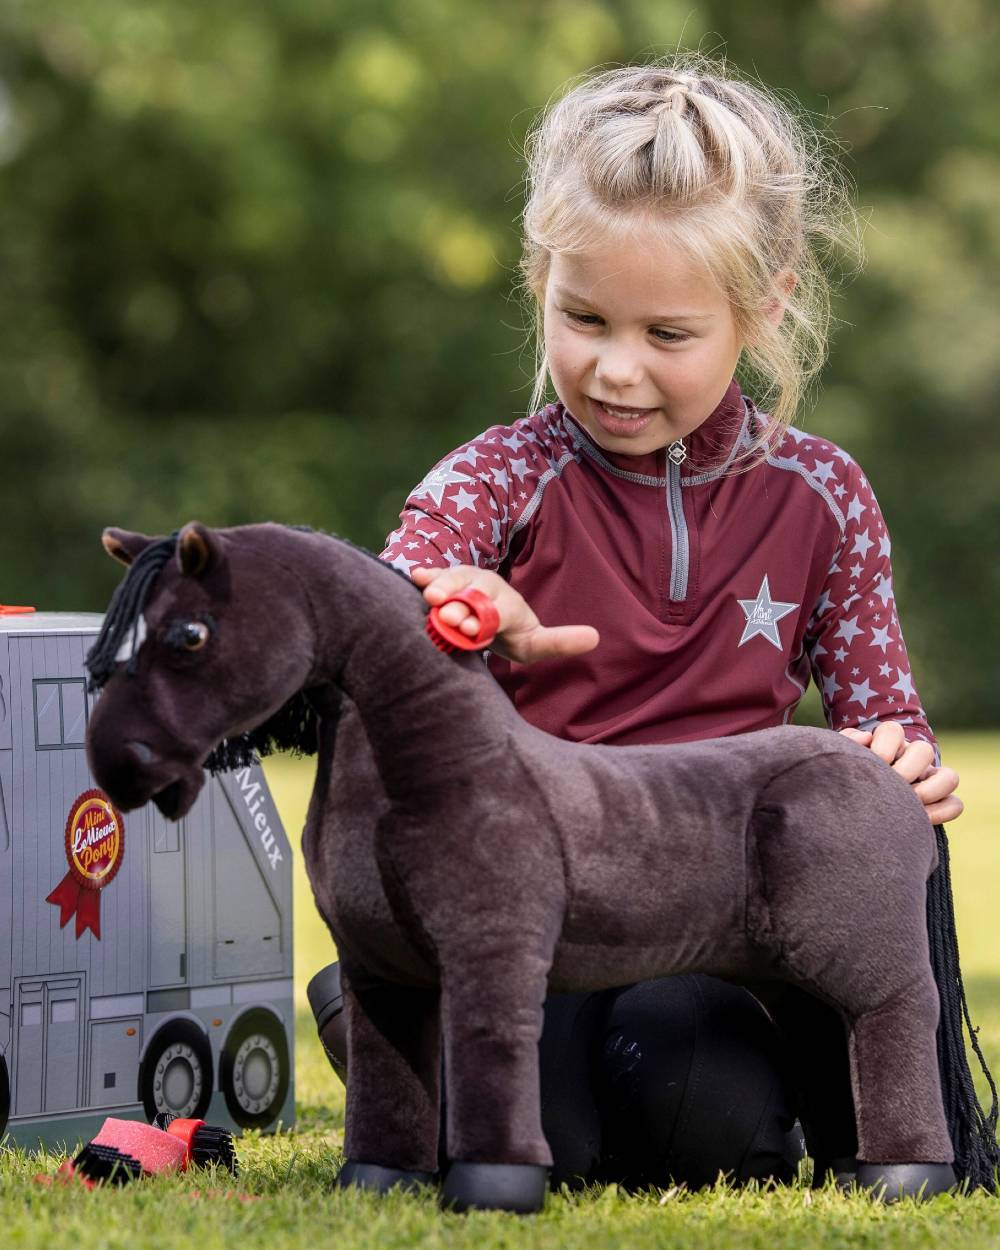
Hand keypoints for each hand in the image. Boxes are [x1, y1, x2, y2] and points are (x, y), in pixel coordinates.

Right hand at [411, 565, 598, 664]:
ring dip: (441, 589)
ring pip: (452, 581)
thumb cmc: (513, 634)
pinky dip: (425, 577)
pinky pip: (433, 578)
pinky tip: (414, 578)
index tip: (470, 627)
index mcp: (507, 604)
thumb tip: (596, 637)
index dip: (485, 618)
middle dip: (461, 604)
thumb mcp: (536, 643)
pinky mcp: (443, 584)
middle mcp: (485, 588)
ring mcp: (463, 583)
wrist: (490, 619)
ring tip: (430, 599)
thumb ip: (560, 641)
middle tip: (448, 616)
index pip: (499, 611)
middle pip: (472, 593)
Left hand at [839, 722, 962, 823]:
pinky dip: (941, 811)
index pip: (892, 731)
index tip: (872, 760)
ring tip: (910, 802)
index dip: (884, 745)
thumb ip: (846, 745)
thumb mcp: (840, 760)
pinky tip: (920, 819)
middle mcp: (911, 759)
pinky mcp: (938, 803)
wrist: (848, 811)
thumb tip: (865, 739)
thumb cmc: (843, 780)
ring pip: (949, 776)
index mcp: (886, 744)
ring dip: (930, 789)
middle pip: (924, 750)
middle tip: (891, 784)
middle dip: (906, 769)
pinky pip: (955, 804)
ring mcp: (928, 780)